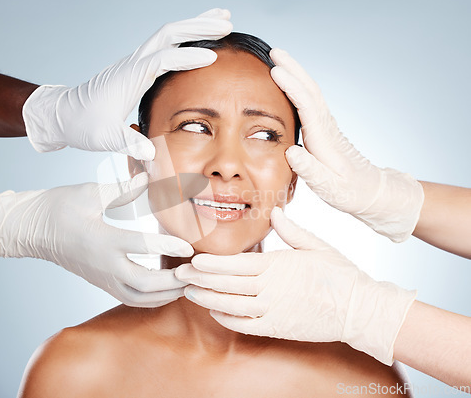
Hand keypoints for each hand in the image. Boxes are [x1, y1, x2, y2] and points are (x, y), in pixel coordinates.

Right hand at [0, 173, 193, 306]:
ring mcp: (102, 278)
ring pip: (139, 298)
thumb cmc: (58, 208)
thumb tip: (148, 179)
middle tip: (195, 272)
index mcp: (102, 240)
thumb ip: (122, 190)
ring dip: (166, 294)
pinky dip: (152, 298)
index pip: (142, 247)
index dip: (169, 247)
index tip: (189, 247)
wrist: (31, 231)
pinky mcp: (102, 283)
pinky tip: (167, 289)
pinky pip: (131, 298)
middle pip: (145, 285)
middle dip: (174, 282)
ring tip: (187, 283)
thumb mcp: (88, 193)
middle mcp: (104, 265)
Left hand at [22, 8, 231, 159]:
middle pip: (169, 33)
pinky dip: (185, 38)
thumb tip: (153, 156)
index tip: (213, 57)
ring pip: (169, 34)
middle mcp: (134, 63)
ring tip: (221, 20)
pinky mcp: (137, 67)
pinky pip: (165, 45)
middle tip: (227, 22)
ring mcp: (136, 62)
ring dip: (195, 25)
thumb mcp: (106, 138)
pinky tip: (198, 41)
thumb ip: (130, 144)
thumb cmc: (83, 125)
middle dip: (199, 25)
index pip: (163, 58)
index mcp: (130, 76)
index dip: (188, 57)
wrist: (63, 115)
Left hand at [175, 207, 416, 364]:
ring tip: (190, 293)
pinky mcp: (278, 327)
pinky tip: (214, 311)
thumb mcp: (316, 245)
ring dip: (207, 299)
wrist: (359, 308)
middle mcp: (270, 288)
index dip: (210, 263)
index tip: (193, 261)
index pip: (234, 264)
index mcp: (276, 265)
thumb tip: (275, 211)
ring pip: (231, 305)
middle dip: (200, 279)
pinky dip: (226, 319)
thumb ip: (291, 230)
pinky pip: (245, 325)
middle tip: (180, 275)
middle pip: (226, 284)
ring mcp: (272, 310)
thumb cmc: (339, 274)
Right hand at [270, 49, 423, 241]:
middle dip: (293, 69)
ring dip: (296, 74)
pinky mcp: (325, 129)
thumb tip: (291, 151)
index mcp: (324, 139)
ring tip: (279, 61)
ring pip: (312, 93)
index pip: (307, 105)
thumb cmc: (348, 192)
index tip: (275, 70)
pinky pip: (311, 102)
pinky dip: (300, 87)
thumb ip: (310, 170)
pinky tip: (292, 85)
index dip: (291, 86)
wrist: (369, 191)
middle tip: (275, 52)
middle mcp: (326, 127)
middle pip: (311, 90)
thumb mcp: (329, 187)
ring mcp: (327, 126)